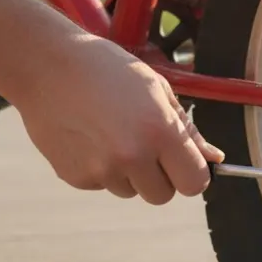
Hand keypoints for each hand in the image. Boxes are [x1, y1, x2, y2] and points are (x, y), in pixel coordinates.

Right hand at [10, 37, 223, 204]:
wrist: (47, 66)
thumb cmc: (108, 71)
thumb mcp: (158, 90)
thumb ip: (188, 131)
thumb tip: (215, 159)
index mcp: (160, 132)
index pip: (195, 183)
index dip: (193, 175)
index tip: (185, 163)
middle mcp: (132, 157)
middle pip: (163, 195)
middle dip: (161, 177)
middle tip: (147, 146)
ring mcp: (101, 170)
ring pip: (132, 191)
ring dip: (129, 173)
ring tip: (112, 133)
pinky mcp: (76, 178)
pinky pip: (103, 184)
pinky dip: (101, 169)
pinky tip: (90, 137)